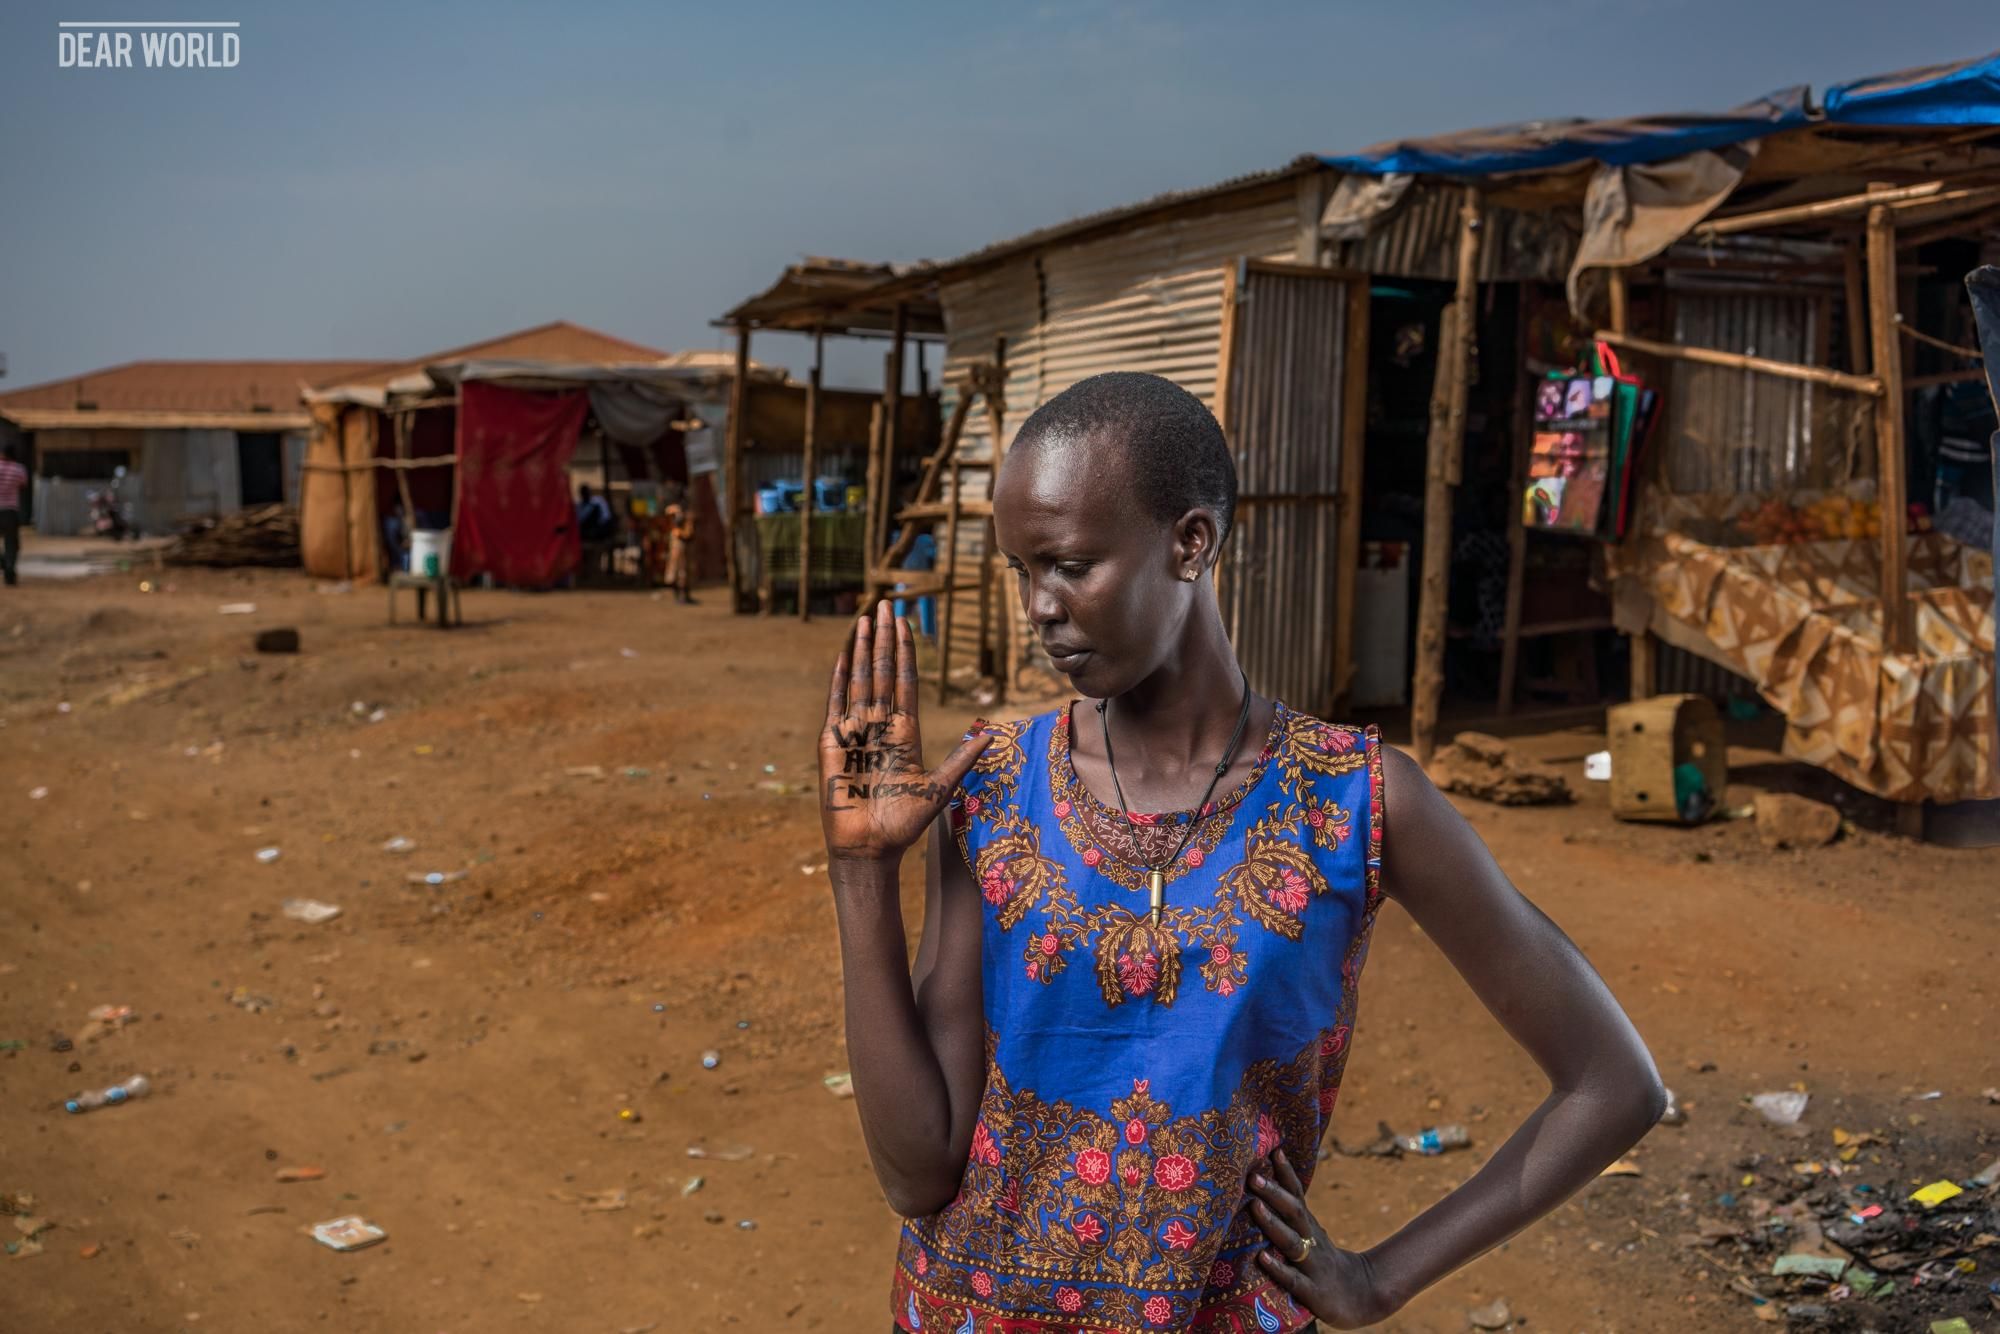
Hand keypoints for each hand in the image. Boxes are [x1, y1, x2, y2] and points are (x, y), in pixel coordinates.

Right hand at [820, 601, 990, 863]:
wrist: (871, 848)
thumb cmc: (904, 824)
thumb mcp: (939, 788)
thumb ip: (961, 760)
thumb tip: (991, 735)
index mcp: (905, 733)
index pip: (905, 683)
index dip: (905, 653)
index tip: (907, 624)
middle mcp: (880, 727)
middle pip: (882, 673)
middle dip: (884, 640)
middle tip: (886, 605)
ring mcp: (855, 732)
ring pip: (860, 681)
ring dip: (862, 650)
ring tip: (865, 620)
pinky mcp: (833, 743)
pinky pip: (837, 704)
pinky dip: (840, 678)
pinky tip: (843, 654)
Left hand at [1247, 1148, 1394, 1329]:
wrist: (1363, 1297)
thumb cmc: (1327, 1265)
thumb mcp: (1314, 1238)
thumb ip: (1294, 1220)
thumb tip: (1268, 1193)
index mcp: (1310, 1229)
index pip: (1298, 1196)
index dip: (1287, 1174)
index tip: (1274, 1150)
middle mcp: (1312, 1242)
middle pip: (1294, 1213)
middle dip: (1274, 1193)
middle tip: (1254, 1175)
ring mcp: (1313, 1266)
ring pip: (1291, 1242)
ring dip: (1272, 1223)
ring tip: (1254, 1205)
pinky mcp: (1313, 1293)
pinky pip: (1293, 1279)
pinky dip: (1278, 1268)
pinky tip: (1262, 1257)